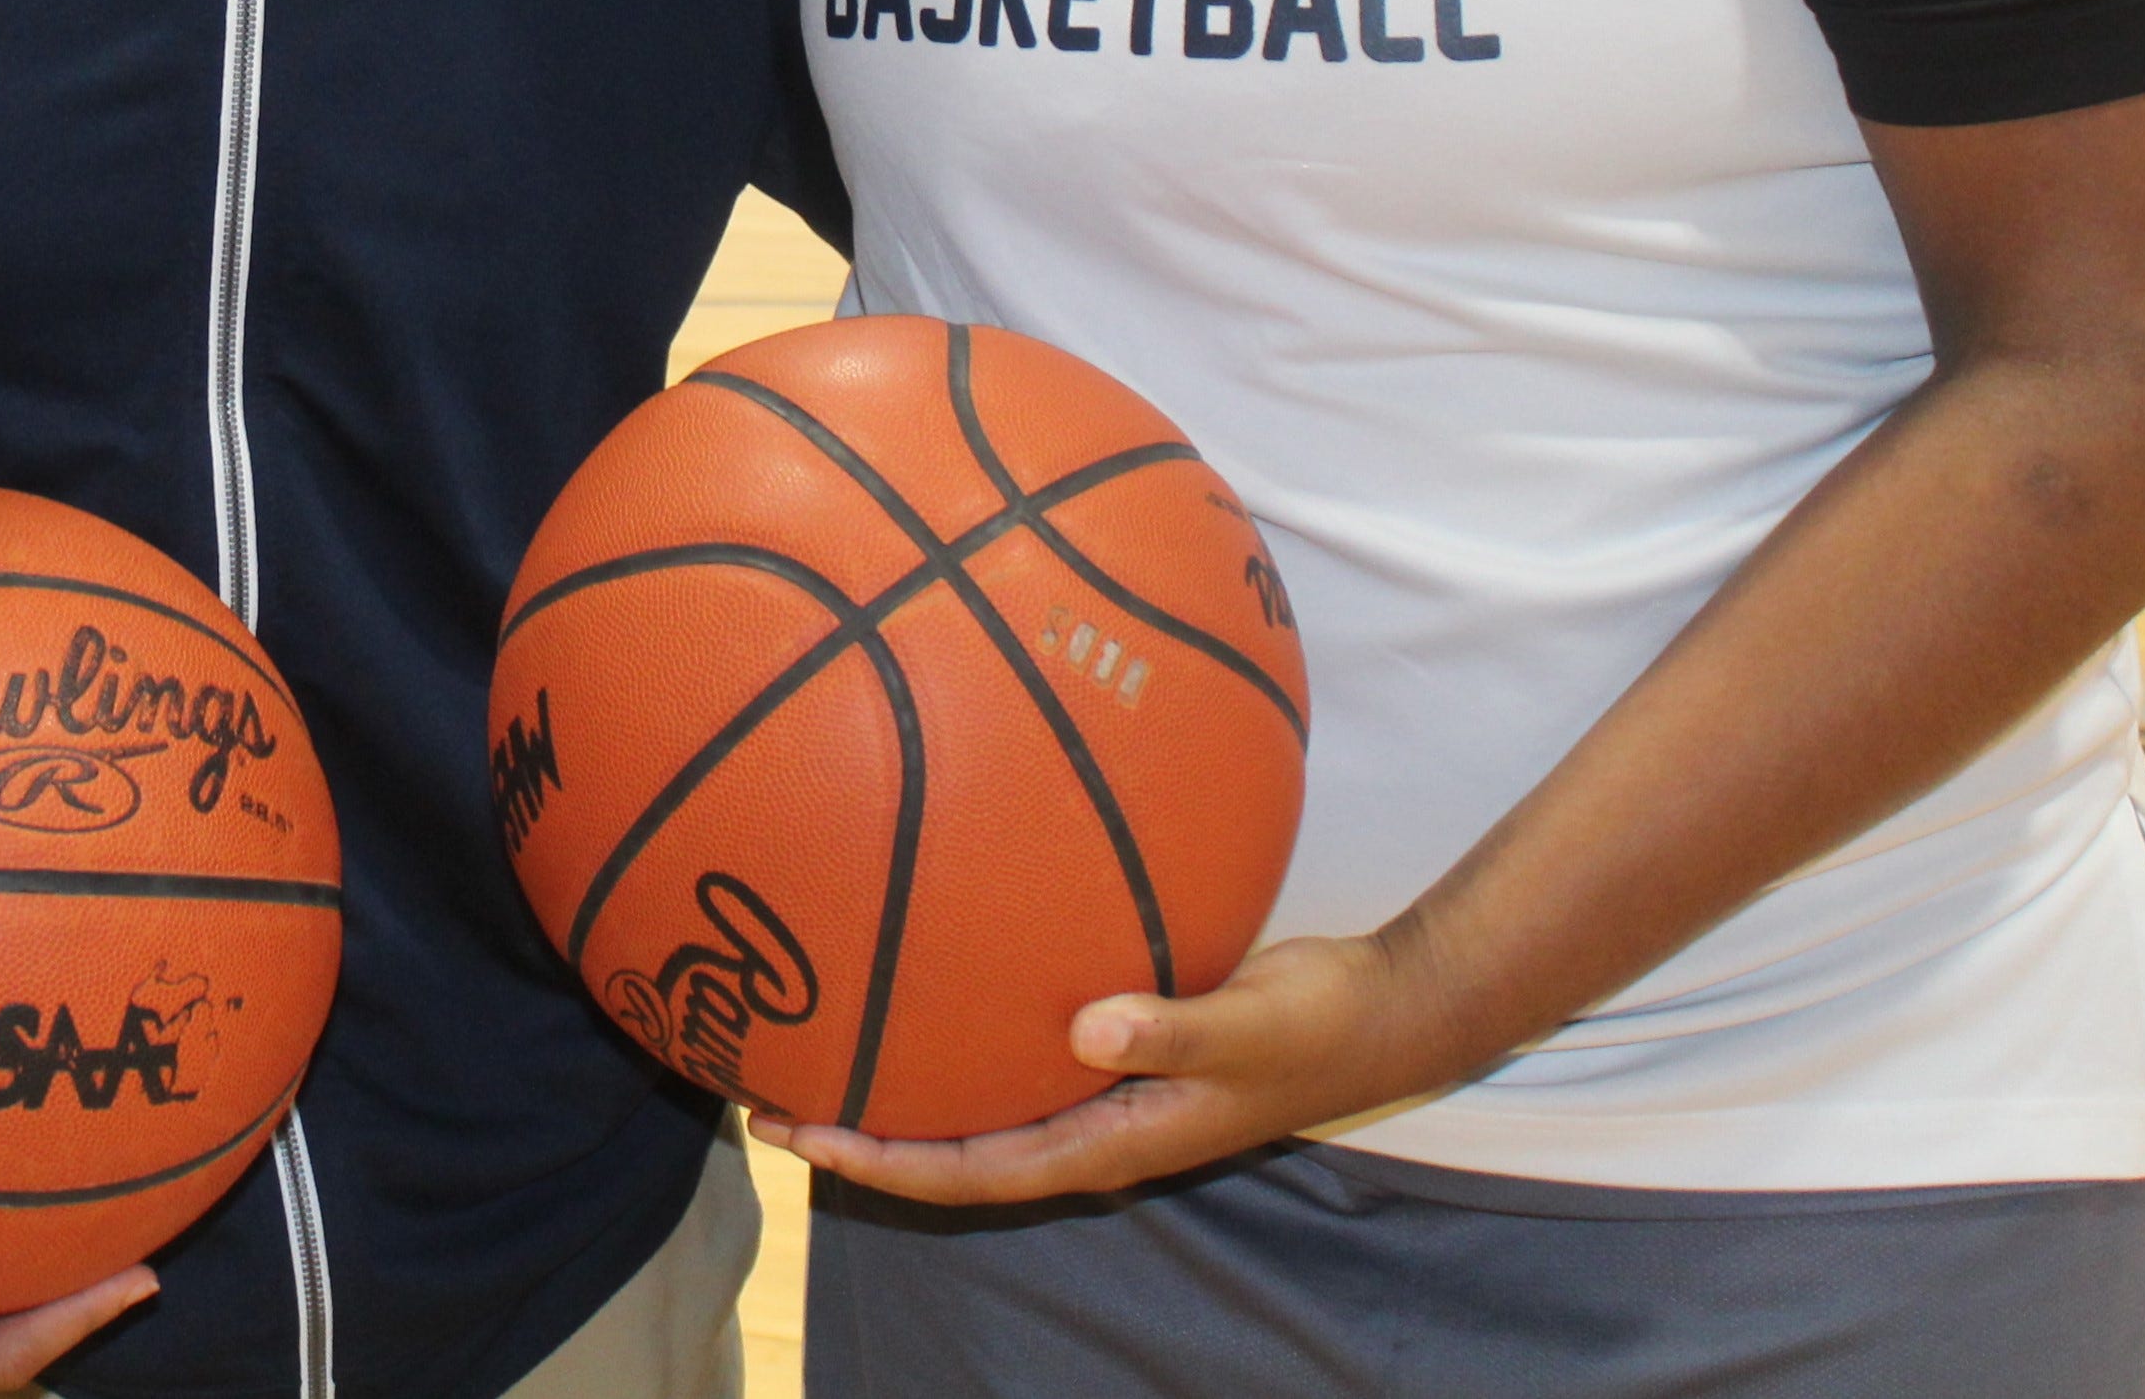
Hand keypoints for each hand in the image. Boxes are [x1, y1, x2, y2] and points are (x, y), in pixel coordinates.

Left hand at [748, 929, 1464, 1206]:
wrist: (1375, 1012)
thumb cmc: (1313, 1027)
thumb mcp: (1244, 1027)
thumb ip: (1169, 1029)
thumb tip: (1085, 1028)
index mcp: (1110, 1142)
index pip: (976, 1172)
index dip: (888, 1164)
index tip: (807, 1141)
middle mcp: (1092, 1124)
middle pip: (956, 1148)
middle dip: (863, 1132)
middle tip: (768, 1096)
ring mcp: (1100, 1088)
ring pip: (981, 1100)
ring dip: (902, 1080)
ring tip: (817, 1043)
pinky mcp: (1112, 1043)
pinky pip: (1016, 1048)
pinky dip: (959, 1024)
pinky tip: (918, 973)